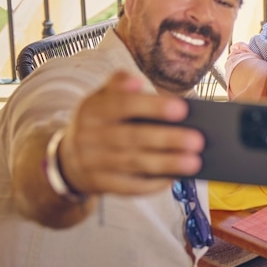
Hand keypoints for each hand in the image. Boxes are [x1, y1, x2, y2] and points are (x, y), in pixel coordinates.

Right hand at [58, 71, 203, 195]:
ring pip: (133, 163)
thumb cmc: (100, 121)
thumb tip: (135, 80)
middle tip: (198, 141)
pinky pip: (128, 186)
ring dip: (166, 164)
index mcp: (92, 109)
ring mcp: (91, 162)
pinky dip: (152, 184)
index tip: (183, 109)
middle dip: (167, 139)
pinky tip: (173, 178)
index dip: (152, 106)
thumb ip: (119, 84)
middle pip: (132, 137)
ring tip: (194, 162)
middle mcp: (88, 135)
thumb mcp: (101, 98)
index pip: (122, 105)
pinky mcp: (98, 184)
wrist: (68, 158)